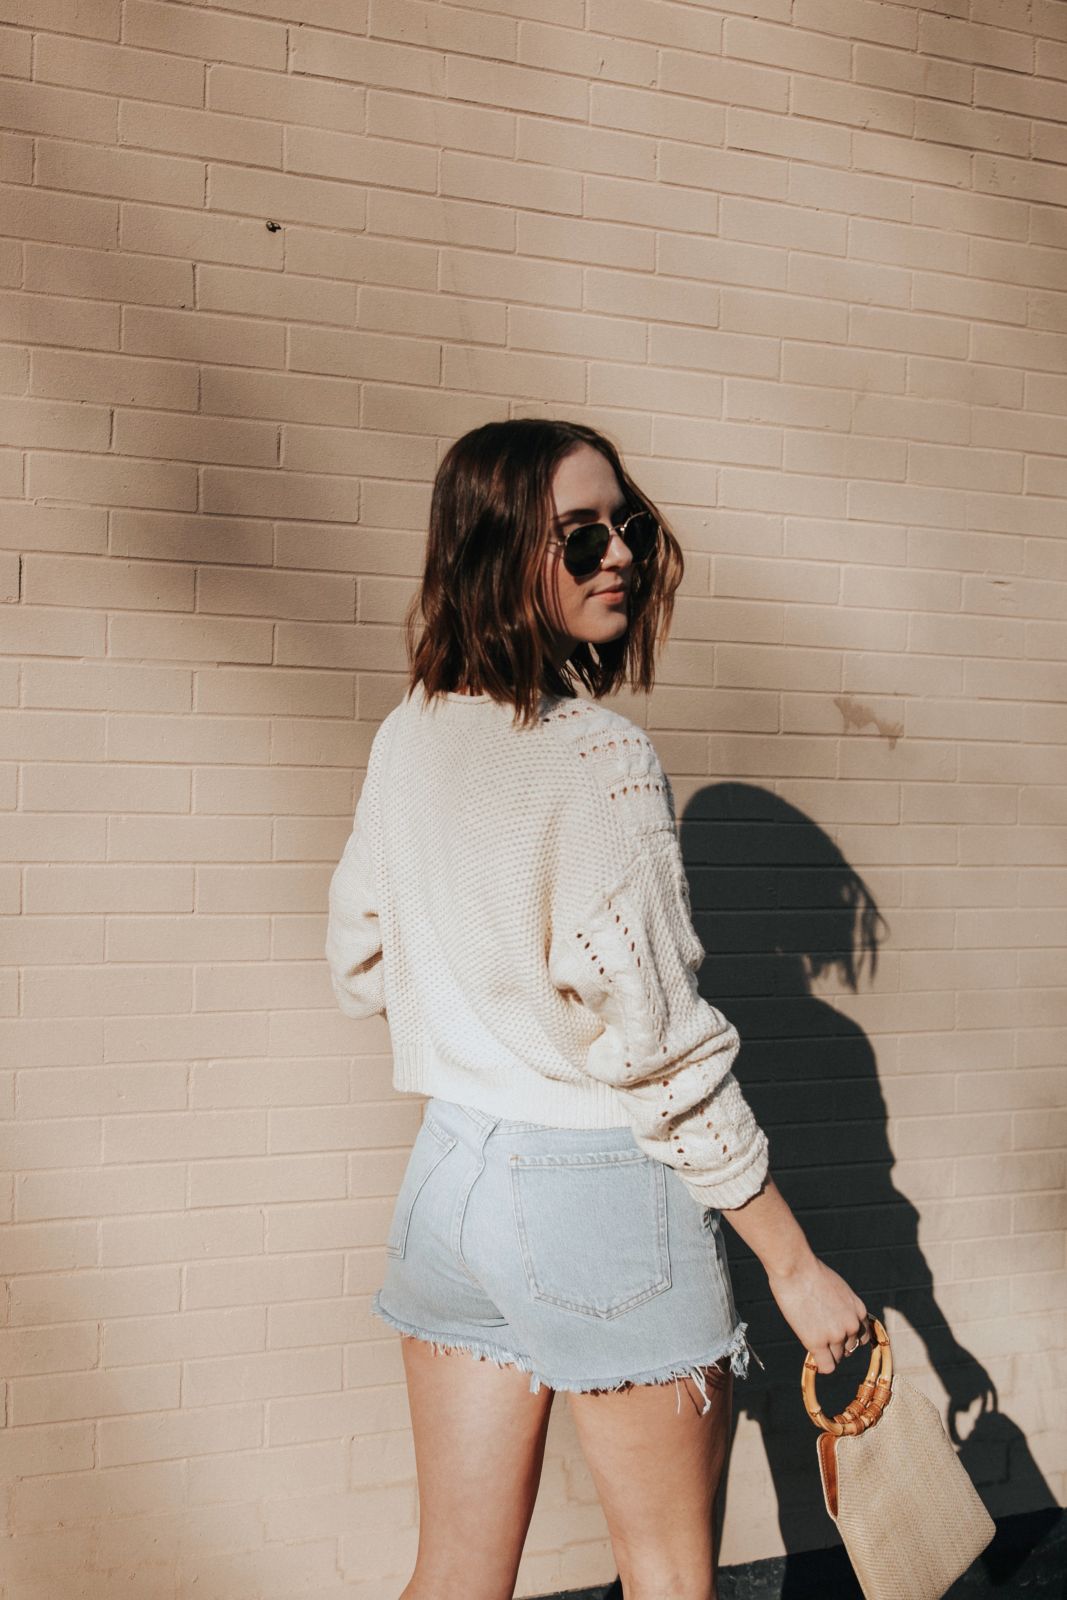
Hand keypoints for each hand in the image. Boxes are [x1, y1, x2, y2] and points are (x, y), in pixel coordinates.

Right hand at [766, 1255, 869, 1375]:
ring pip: (836, 1358)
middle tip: (817, 1331)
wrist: (796, 1268)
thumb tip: (835, 1319)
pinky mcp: (817, 1342)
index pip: (860, 1336)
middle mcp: (851, 1326)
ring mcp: (835, 1335)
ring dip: (825, 1352)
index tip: (833, 1333)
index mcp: (859, 1311)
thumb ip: (842, 1307)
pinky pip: (826, 1366)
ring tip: (810, 1336)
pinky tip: (812, 1355)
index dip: (846, 1336)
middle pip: (848, 1348)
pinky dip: (820, 1364)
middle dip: (835, 1344)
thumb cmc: (811, 1272)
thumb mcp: (837, 1288)